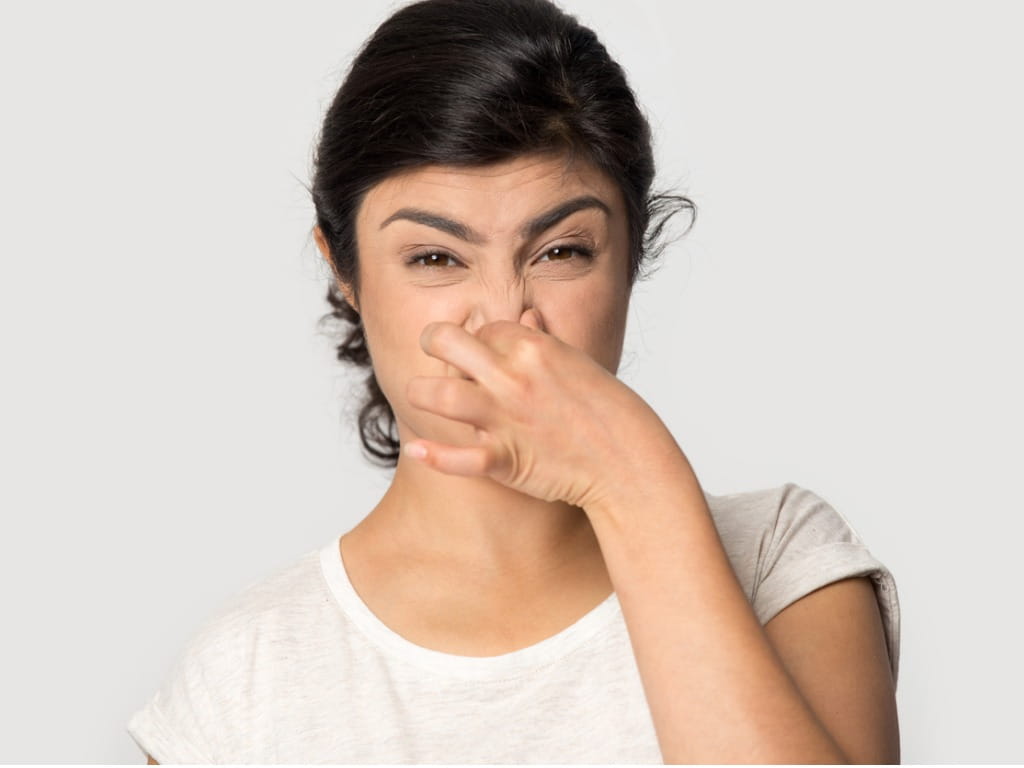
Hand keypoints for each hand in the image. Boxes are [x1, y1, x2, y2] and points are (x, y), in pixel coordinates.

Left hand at [403, 308, 685, 511]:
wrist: (627, 460)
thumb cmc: (604, 410)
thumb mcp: (575, 364)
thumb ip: (542, 341)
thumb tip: (525, 318)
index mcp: (532, 347)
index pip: (481, 328)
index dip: (477, 341)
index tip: (482, 357)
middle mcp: (513, 377)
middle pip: (445, 342)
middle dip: (431, 343)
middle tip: (432, 354)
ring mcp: (506, 418)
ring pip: (440, 396)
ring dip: (421, 394)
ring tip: (423, 397)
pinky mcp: (506, 459)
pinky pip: (459, 457)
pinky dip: (433, 455)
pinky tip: (416, 448)